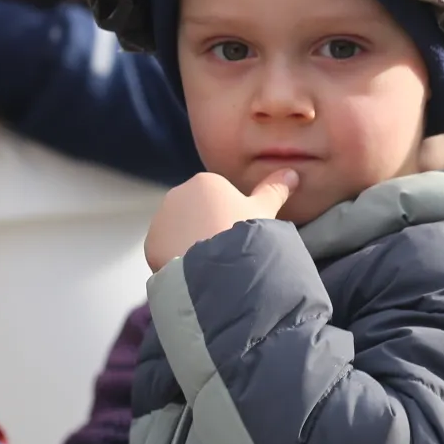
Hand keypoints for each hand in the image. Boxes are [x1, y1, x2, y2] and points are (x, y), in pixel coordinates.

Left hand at [144, 170, 298, 271]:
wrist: (218, 268)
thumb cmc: (244, 235)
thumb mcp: (265, 211)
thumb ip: (274, 190)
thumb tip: (292, 172)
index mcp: (205, 182)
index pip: (217, 198)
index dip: (230, 218)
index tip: (238, 234)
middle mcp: (177, 195)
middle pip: (195, 213)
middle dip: (207, 228)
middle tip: (225, 250)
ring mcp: (161, 219)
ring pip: (179, 232)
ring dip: (190, 244)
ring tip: (210, 263)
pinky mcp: (151, 243)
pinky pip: (165, 251)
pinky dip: (177, 260)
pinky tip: (193, 271)